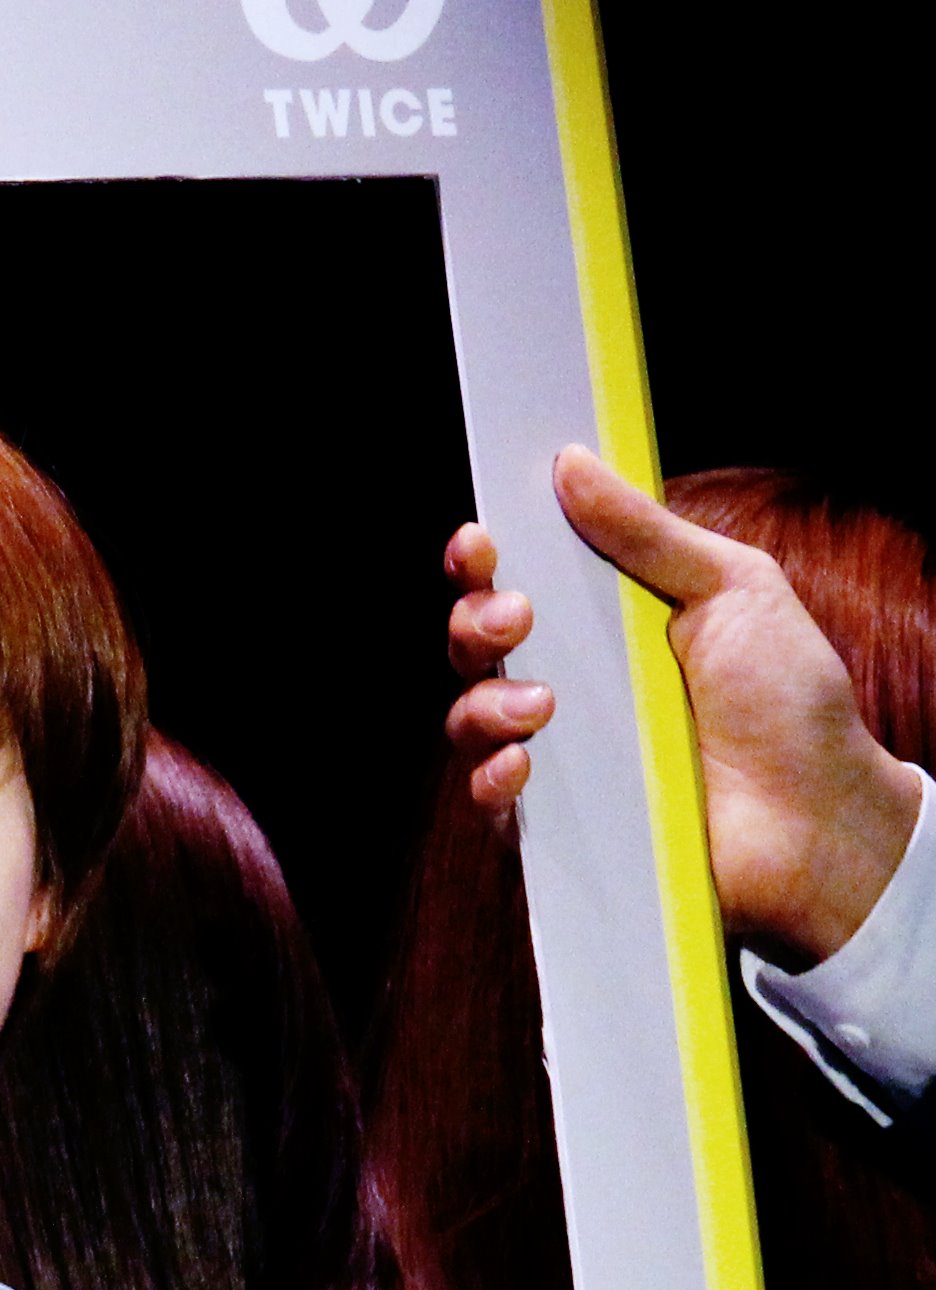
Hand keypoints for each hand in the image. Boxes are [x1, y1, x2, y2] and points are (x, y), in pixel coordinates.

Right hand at [444, 451, 921, 959]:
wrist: (818, 814)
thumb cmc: (788, 701)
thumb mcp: (733, 589)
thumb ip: (649, 534)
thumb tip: (571, 465)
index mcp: (606, 621)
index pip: (521, 579)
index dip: (485, 560)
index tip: (482, 542)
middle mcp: (572, 682)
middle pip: (476, 645)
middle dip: (473, 623)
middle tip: (513, 618)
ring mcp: (561, 754)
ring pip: (470, 719)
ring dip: (485, 703)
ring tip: (539, 706)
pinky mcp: (558, 824)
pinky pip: (490, 801)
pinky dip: (492, 779)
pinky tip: (522, 766)